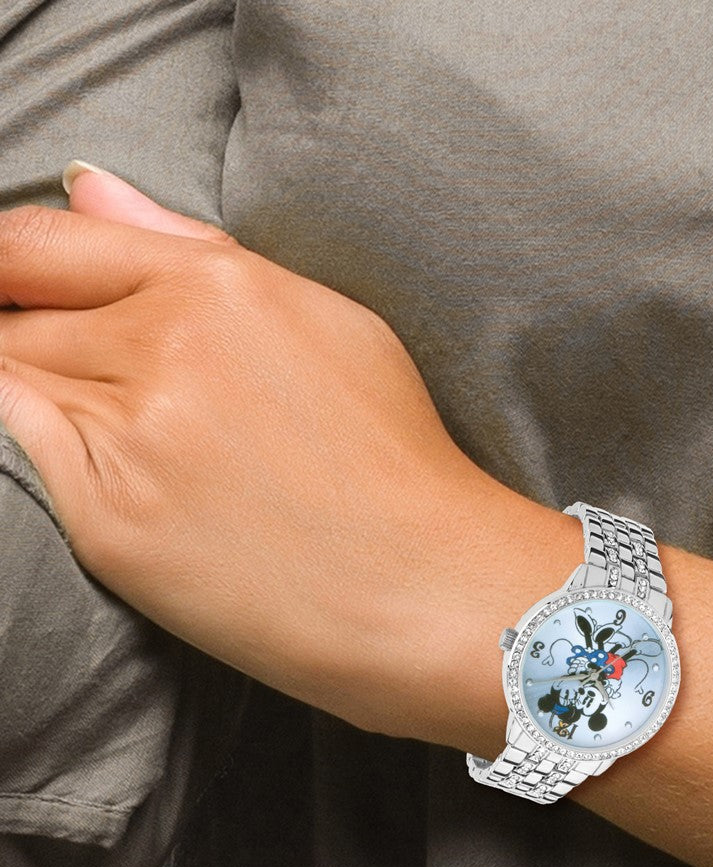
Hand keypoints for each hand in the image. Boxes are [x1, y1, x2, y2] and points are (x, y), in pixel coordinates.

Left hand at [0, 166, 559, 741]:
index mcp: (222, 289)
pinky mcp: (109, 526)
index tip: (19, 289)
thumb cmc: (395, 456)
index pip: (45, 242)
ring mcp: (132, 439)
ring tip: (142, 438)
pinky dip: (50, 452)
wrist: (425, 585)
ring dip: (47, 397)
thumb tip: (92, 189)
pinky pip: (28, 458)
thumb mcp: (329, 322)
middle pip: (19, 314)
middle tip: (109, 384)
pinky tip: (128, 475)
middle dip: (33, 335)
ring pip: (13, 381)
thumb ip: (195, 248)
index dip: (13, 265)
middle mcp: (166, 349)